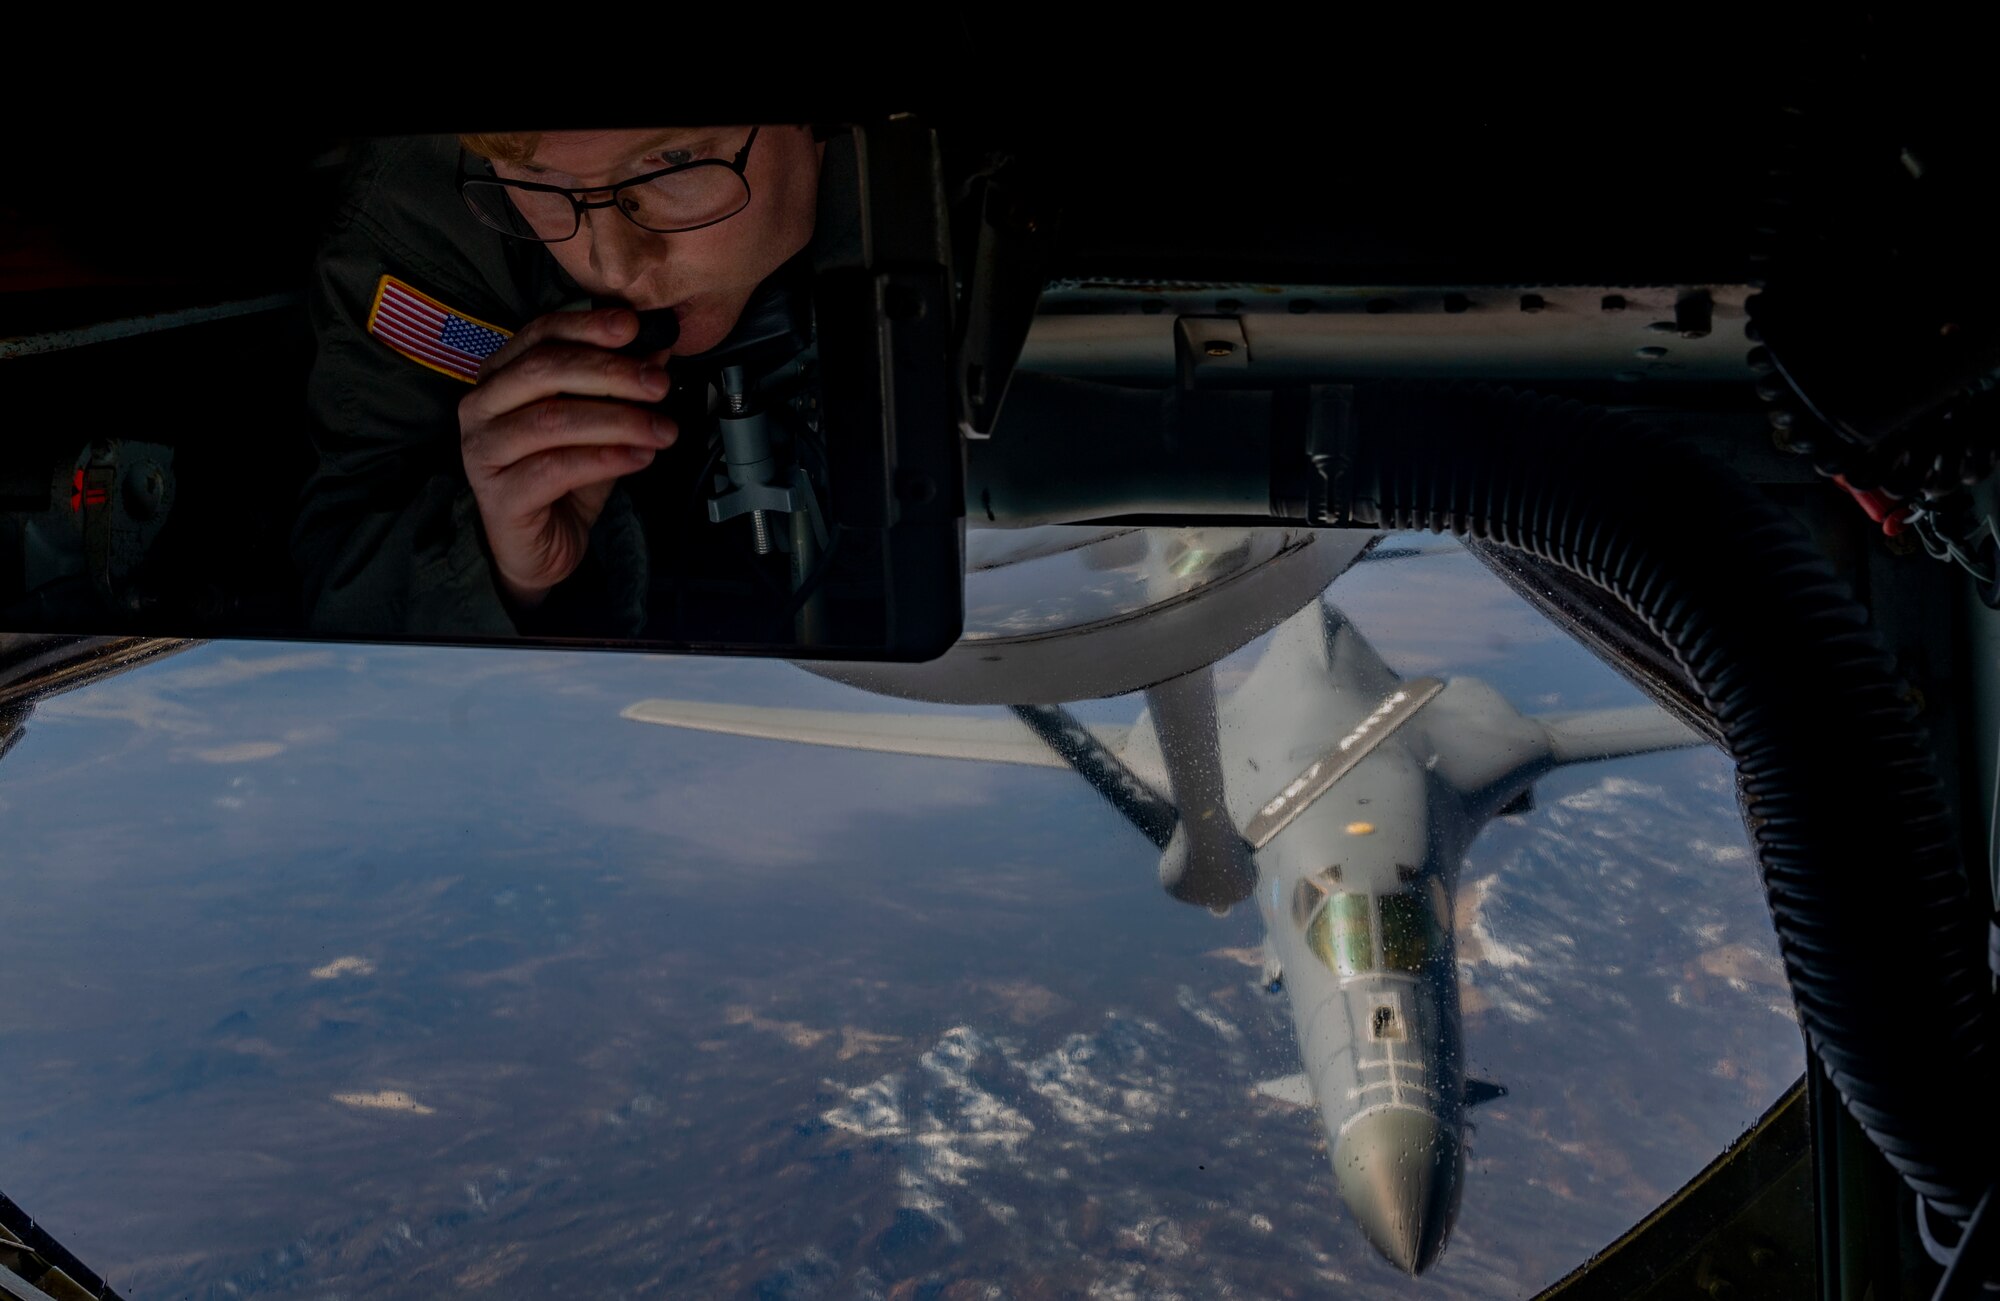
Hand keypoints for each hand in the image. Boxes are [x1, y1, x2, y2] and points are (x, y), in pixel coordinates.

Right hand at [458, 309, 675, 610]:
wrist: (540, 548)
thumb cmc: (562, 481)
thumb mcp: (598, 427)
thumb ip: (619, 389)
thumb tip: (657, 349)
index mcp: (500, 378)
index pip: (540, 335)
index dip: (587, 326)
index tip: (632, 327)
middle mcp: (481, 407)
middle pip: (545, 371)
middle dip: (611, 372)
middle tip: (658, 385)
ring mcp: (482, 451)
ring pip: (553, 420)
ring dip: (617, 420)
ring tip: (660, 430)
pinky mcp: (498, 494)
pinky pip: (555, 468)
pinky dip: (604, 458)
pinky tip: (638, 456)